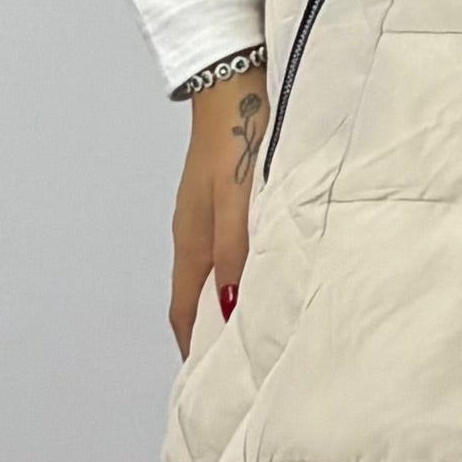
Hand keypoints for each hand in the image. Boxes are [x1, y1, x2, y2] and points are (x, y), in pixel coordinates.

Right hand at [169, 72, 265, 358]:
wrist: (237, 77)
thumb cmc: (237, 135)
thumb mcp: (238, 200)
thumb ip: (237, 252)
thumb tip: (233, 308)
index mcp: (193, 241)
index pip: (186, 313)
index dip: (194, 349)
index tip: (209, 384)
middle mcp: (198, 233)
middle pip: (202, 297)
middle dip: (217, 334)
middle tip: (244, 367)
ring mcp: (213, 214)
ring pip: (221, 273)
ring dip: (237, 302)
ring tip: (265, 331)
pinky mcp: (232, 196)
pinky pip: (236, 248)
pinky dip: (249, 271)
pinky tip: (274, 274)